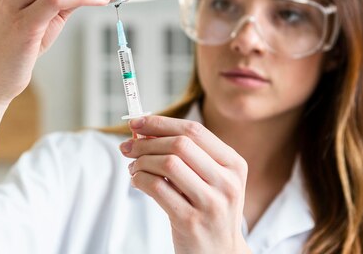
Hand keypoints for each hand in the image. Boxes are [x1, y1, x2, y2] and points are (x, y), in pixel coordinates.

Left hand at [120, 116, 251, 253]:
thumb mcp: (210, 179)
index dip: (161, 123)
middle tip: (128, 146)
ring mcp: (211, 203)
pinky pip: (158, 188)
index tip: (137, 122)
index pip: (194, 130)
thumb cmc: (209, 210)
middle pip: (180, 144)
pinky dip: (140, 179)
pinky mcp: (191, 221)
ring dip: (142, 161)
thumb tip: (144, 130)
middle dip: (147, 141)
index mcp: (234, 164)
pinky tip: (137, 181)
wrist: (220, 253)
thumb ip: (186, 154)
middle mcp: (227, 182)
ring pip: (168, 163)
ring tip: (134, 167)